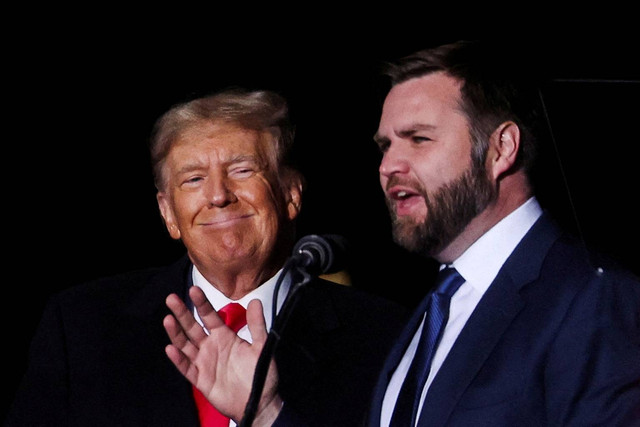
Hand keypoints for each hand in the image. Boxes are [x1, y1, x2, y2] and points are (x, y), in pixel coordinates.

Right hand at [163, 286, 282, 424]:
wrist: (259, 401)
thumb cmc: (261, 374)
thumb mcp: (261, 346)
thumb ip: (256, 325)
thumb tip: (255, 301)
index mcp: (224, 336)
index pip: (209, 316)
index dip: (201, 303)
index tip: (193, 290)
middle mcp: (211, 346)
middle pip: (192, 327)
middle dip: (182, 313)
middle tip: (172, 298)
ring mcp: (204, 362)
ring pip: (186, 345)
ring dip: (176, 333)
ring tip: (168, 320)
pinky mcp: (201, 379)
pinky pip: (187, 368)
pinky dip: (179, 359)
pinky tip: (171, 349)